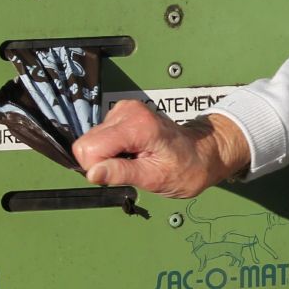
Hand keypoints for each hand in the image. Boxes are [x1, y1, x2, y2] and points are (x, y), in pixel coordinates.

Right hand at [71, 102, 248, 197]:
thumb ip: (121, 173)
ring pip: (92, 140)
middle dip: (102, 162)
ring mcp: (124, 110)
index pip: (89, 148)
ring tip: (135, 159)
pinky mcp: (122, 113)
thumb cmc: (185, 167)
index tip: (119, 174)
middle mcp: (127, 111)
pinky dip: (113, 148)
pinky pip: (101, 136)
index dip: (98, 168)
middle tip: (129, 167)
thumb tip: (93, 174)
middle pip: (87, 143)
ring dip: (109, 155)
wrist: (202, 153)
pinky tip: (133, 151)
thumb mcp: (154, 178)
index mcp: (136, 125)